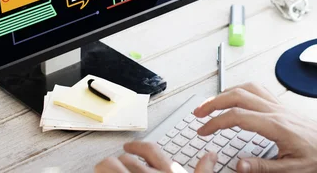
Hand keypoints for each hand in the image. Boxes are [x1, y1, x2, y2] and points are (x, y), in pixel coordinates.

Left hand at [94, 141, 217, 172]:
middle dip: (121, 162)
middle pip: (127, 158)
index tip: (129, 147)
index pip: (150, 150)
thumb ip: (203, 171)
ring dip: (106, 168)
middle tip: (118, 167)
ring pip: (109, 165)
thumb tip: (211, 155)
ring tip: (105, 171)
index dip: (137, 147)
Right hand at [193, 83, 316, 172]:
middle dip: (214, 102)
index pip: (237, 116)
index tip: (203, 130)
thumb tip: (238, 165)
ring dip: (226, 93)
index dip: (215, 122)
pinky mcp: (283, 107)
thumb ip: (263, 167)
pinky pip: (258, 90)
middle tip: (198, 112)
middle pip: (237, 95)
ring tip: (211, 103)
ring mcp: (279, 106)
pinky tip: (236, 96)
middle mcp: (276, 111)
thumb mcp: (292, 170)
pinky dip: (241, 90)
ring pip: (247, 88)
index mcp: (276, 125)